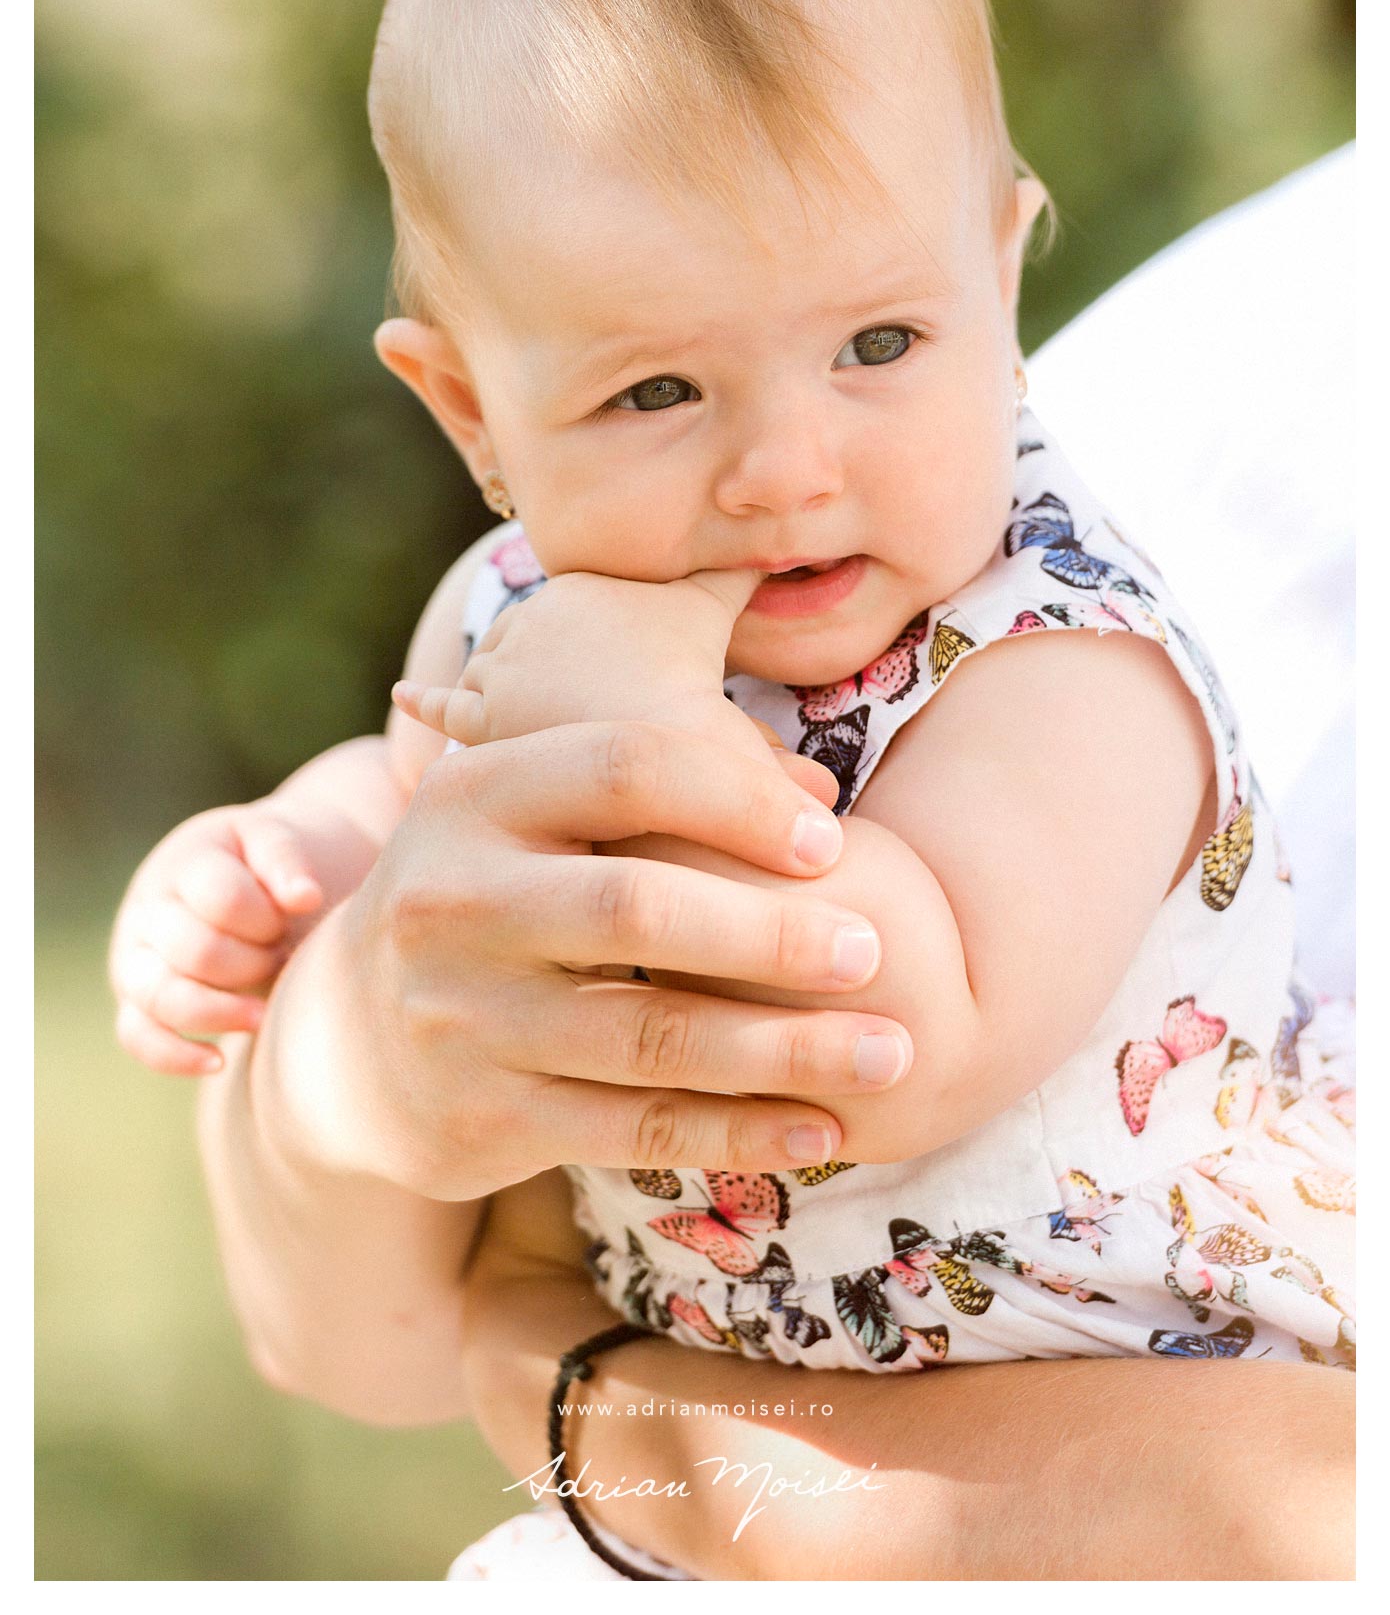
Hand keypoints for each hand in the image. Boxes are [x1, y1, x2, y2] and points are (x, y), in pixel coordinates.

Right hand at [110, 803, 323, 1074]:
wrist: (230, 881)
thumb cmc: (257, 866)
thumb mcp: (273, 843)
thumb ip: (286, 862)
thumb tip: (306, 898)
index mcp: (187, 862)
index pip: (224, 898)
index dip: (267, 919)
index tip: (293, 918)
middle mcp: (150, 910)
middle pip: (198, 951)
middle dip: (253, 963)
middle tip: (282, 956)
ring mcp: (135, 958)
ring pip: (161, 997)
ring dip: (222, 1011)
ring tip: (264, 1014)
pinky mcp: (135, 1001)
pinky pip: (137, 1036)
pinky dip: (174, 1056)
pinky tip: (219, 1062)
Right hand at [258, 719, 899, 1203]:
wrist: (358, 1037)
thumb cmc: (502, 880)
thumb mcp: (523, 788)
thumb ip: (636, 725)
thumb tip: (787, 621)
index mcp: (475, 792)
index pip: (621, 767)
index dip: (738, 797)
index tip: (835, 842)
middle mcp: (453, 898)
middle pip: (633, 909)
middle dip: (771, 934)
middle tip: (875, 951)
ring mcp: (461, 1015)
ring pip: (646, 1038)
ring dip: (783, 1049)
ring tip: (890, 1050)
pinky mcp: (481, 1115)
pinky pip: (633, 1128)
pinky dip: (737, 1133)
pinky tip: (820, 1127)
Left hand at [392, 567, 765, 758]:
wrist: (656, 745)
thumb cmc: (690, 679)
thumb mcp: (715, 608)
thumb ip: (741, 570)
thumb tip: (778, 532)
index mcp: (578, 587)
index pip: (572, 602)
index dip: (585, 626)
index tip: (593, 643)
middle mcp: (529, 617)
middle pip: (527, 632)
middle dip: (535, 651)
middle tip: (552, 676)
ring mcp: (502, 669)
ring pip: (489, 666)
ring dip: (490, 676)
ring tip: (491, 687)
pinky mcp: (484, 721)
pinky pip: (447, 708)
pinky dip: (426, 701)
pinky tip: (405, 693)